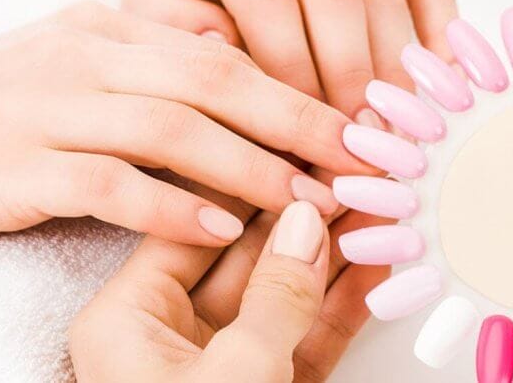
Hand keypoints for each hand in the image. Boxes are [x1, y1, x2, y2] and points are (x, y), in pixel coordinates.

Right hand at [0, 2, 370, 244]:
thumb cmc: (11, 108)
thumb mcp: (86, 69)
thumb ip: (158, 65)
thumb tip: (239, 57)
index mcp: (109, 31)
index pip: (222, 56)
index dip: (293, 93)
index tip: (350, 128)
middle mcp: (83, 58)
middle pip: (210, 83)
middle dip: (292, 122)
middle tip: (354, 159)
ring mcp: (45, 108)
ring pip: (168, 130)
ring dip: (247, 169)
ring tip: (305, 201)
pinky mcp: (11, 166)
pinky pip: (106, 185)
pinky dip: (169, 208)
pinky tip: (219, 231)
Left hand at [70, 196, 389, 381]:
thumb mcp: (234, 375)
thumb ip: (274, 294)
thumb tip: (306, 217)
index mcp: (129, 322)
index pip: (196, 225)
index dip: (255, 187)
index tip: (305, 153)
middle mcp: (173, 338)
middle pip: (249, 256)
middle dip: (307, 219)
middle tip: (356, 175)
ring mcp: (228, 363)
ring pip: (289, 294)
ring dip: (337, 257)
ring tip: (383, 208)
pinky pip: (311, 335)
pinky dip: (347, 304)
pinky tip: (383, 265)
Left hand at [122, 0, 457, 119]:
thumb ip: (179, 34)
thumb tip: (237, 65)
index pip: (271, 7)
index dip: (295, 79)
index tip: (309, 142)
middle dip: (355, 81)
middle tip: (368, 146)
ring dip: (400, 70)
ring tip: (404, 132)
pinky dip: (442, 36)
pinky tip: (443, 87)